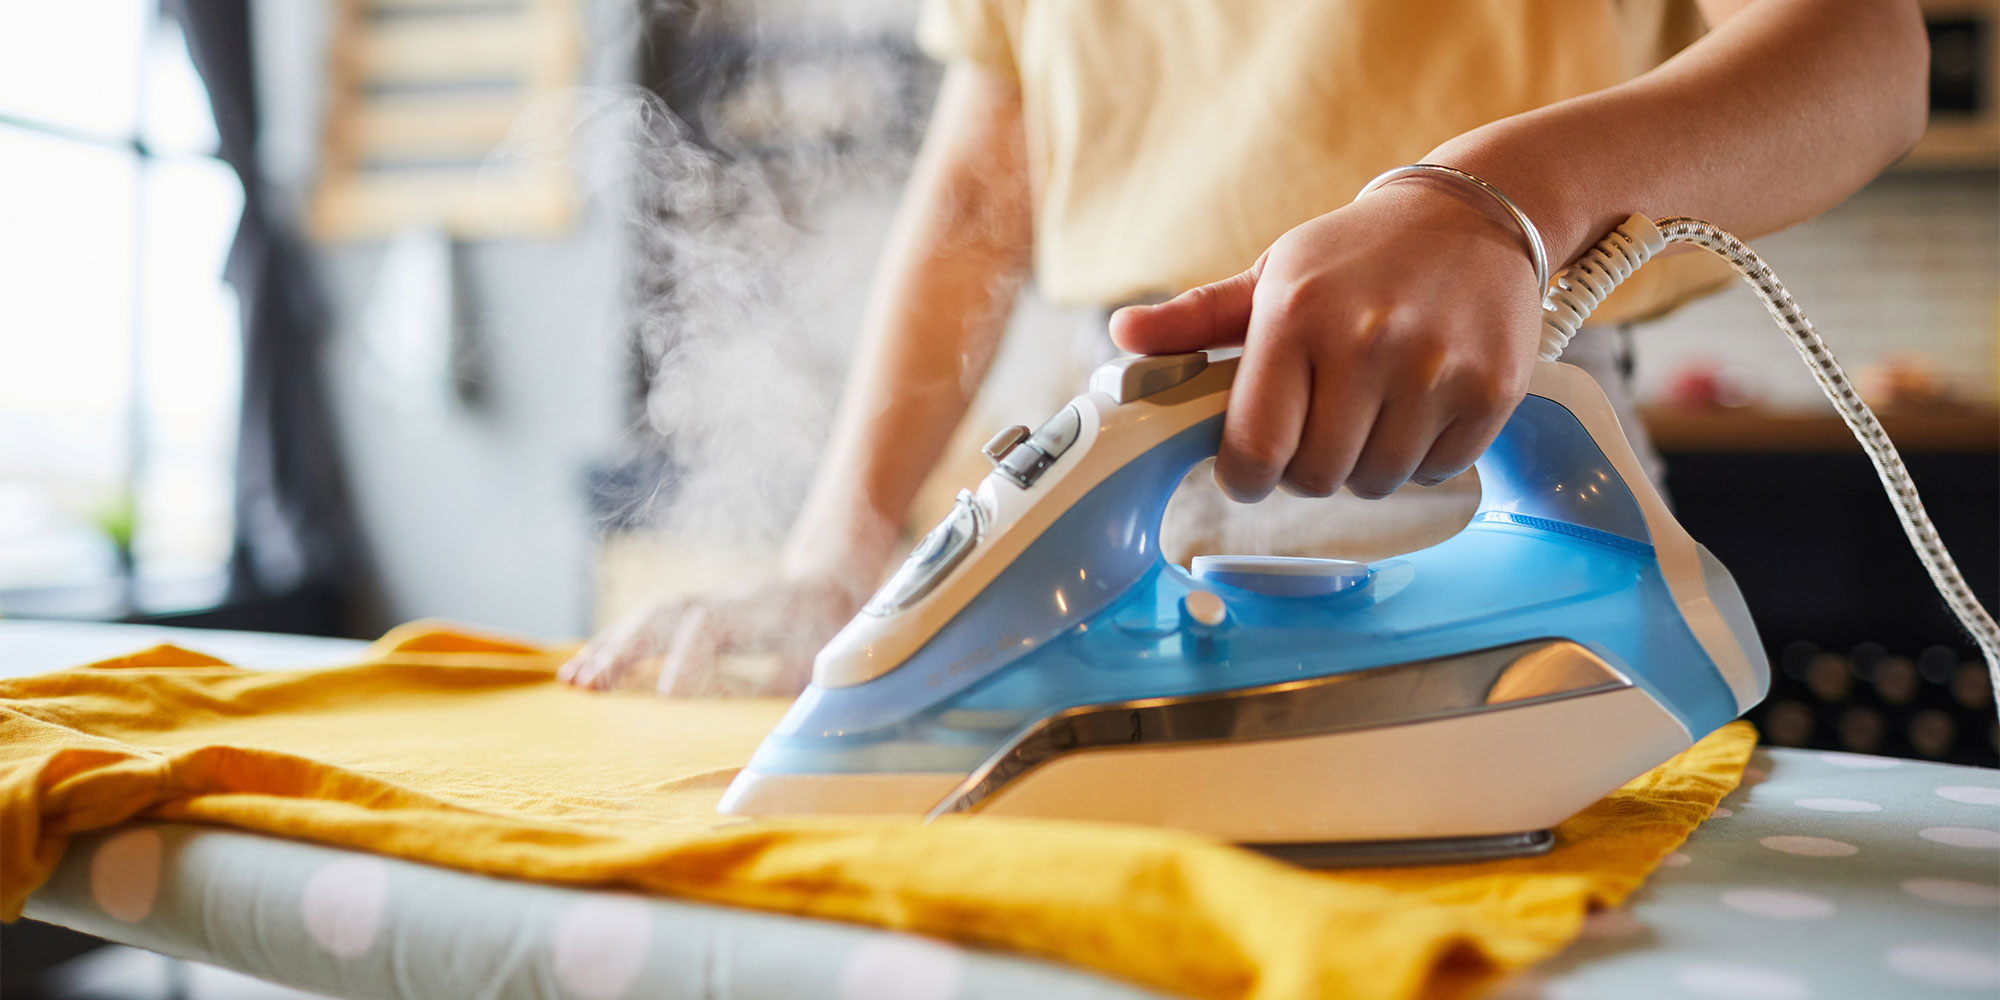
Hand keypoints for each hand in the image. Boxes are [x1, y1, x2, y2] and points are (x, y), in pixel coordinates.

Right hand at [558, 573, 864, 695]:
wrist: (828, 587)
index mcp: (765, 611)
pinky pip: (646, 625)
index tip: (668, 697)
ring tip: (572, 681)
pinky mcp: (692, 613)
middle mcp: (728, 600)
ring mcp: (706, 602)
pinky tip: (584, 669)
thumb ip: (794, 686)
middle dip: (627, 651)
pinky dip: (612, 645)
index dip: (687, 656)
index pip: (713, 624)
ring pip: (648, 618)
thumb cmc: (829, 637)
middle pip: (667, 614)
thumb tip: (769, 728)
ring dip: (608, 648)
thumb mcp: (826, 663)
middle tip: (592, 688)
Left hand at [1108, 183, 1545, 500]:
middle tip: (1321, 427)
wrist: (1472, 216)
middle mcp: (1365, 340)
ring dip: (1366, 466)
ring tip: (1372, 412)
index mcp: (1295, 313)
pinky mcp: (1491, 388)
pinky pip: (1438, 470)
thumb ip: (1196, 318)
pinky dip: (1424, 457)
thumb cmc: (1355, 257)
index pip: (1254, 448)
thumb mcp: (1272, 275)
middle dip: (1308, 469)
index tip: (1252, 466)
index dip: (1245, 476)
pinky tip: (1420, 407)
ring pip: (1377, 481)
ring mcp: (1434, 367)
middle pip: (1316, 478)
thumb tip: (1124, 335)